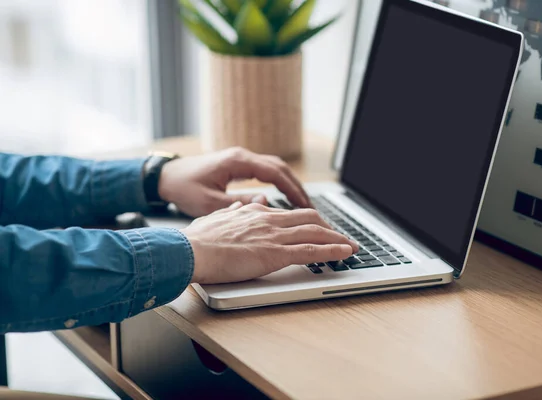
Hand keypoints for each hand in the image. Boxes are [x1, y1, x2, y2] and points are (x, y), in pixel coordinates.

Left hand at [158, 147, 310, 216]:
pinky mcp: (237, 165)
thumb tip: (265, 204)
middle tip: (310, 207)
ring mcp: (240, 160)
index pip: (274, 172)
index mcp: (237, 162)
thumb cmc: (183, 187)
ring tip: (301, 204)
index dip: (292, 189)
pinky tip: (283, 196)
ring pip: (274, 168)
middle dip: (296, 187)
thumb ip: (238, 204)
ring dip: (289, 184)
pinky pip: (265, 171)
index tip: (304, 205)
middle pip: (279, 168)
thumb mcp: (210, 202)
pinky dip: (278, 182)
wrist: (165, 177)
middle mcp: (242, 157)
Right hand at [180, 202, 358, 283]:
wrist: (189, 251)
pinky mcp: (274, 254)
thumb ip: (238, 209)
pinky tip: (345, 253)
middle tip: (342, 237)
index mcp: (257, 213)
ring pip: (316, 233)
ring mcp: (273, 236)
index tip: (320, 227)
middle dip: (330, 228)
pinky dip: (332, 251)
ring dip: (338, 239)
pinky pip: (310, 251)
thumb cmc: (199, 240)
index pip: (292, 214)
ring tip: (352, 246)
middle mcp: (269, 220)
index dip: (310, 221)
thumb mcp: (218, 217)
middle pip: (310, 219)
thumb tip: (253, 202)